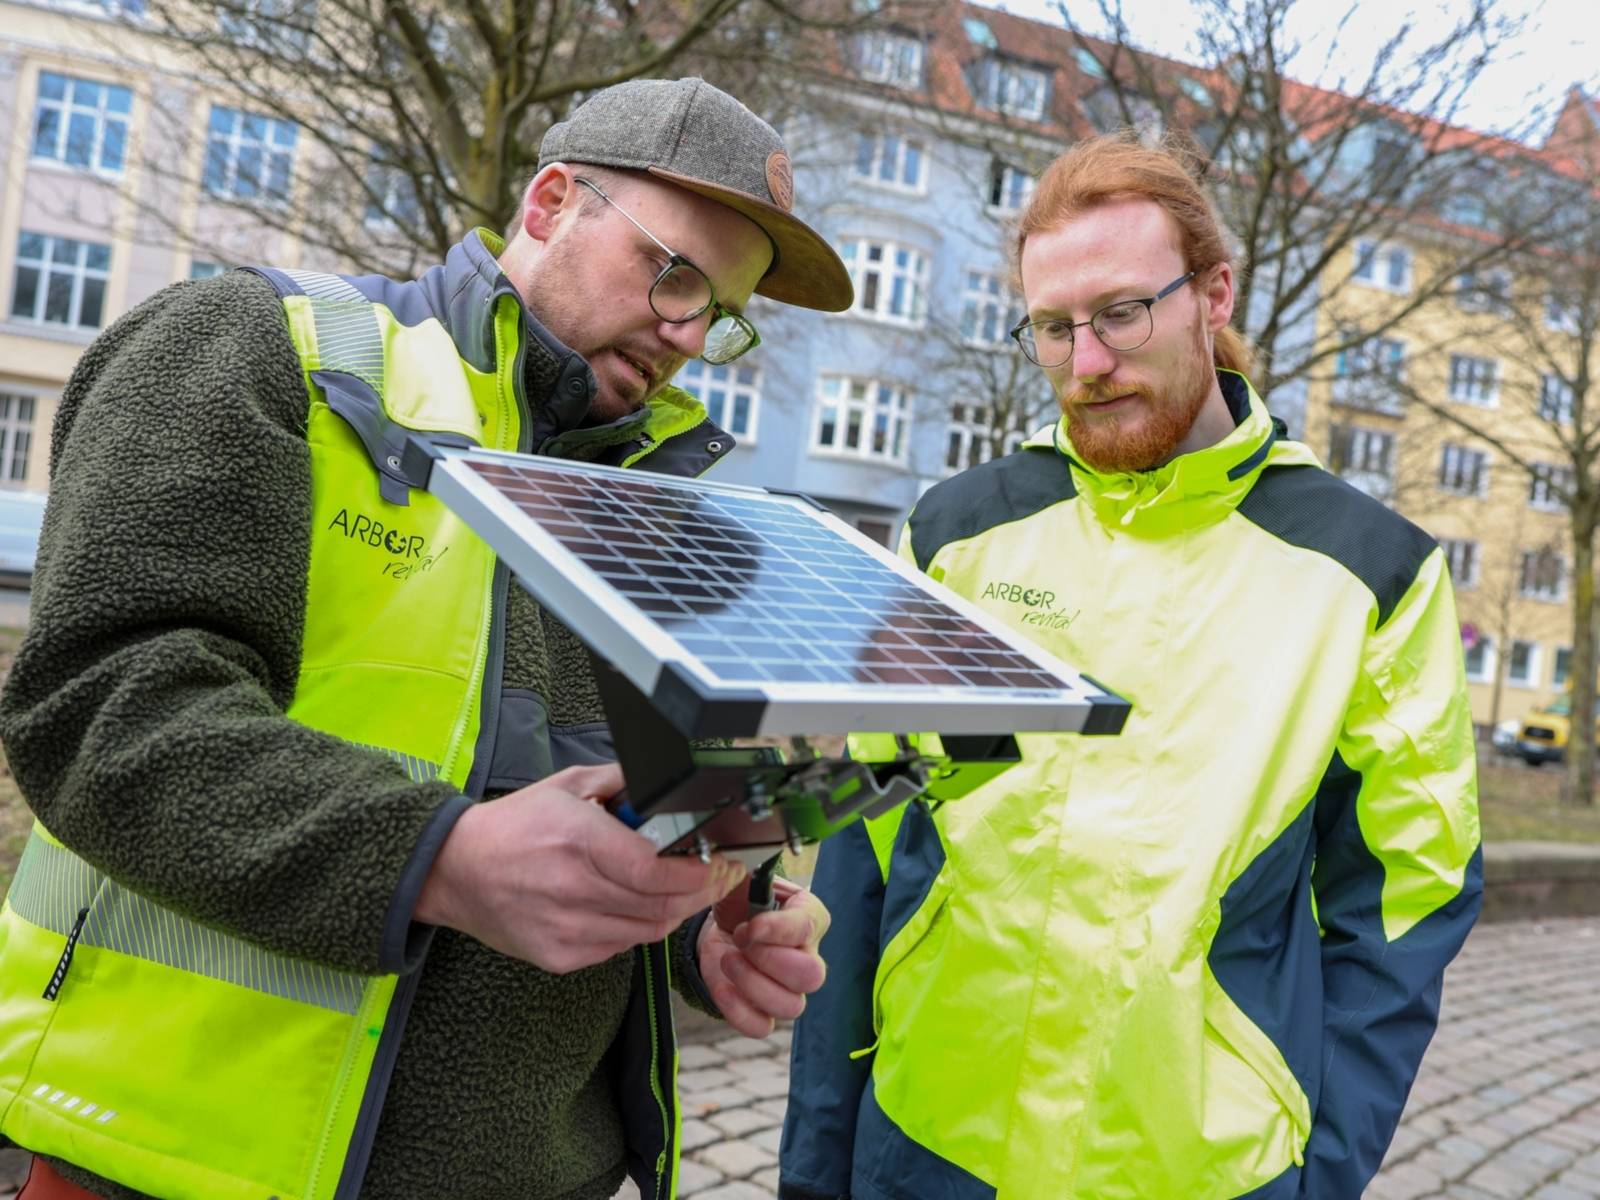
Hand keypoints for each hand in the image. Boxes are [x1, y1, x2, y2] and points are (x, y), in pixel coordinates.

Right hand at [415, 763, 747, 973]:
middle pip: (660, 905)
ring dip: (671, 911)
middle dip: (697, 891)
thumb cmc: (515, 825)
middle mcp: (572, 890)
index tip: (716, 862)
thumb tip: (669, 780)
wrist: (455, 870)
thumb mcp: (568, 785)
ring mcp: (565, 929)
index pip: (654, 872)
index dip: (696, 873)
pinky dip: (636, 928)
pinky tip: (631, 906)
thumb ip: (622, 781)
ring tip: (677, 889)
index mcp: (578, 841)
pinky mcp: (559, 956)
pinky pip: (620, 947)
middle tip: (714, 875)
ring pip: (646, 931)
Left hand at [699, 876, 829, 1037]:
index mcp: (811, 919)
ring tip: (728, 958)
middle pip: (812, 976)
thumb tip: (753, 911)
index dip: (776, 930)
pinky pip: (761, 1027)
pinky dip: (738, 1010)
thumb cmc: (742, 900)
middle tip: (740, 941)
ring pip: (791, 1007)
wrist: (723, 924)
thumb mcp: (747, 882)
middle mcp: (809, 958)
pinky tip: (723, 985)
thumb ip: (754, 887)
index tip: (748, 925)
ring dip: (751, 983)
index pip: (807, 929)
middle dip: (769, 959)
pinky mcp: (764, 1012)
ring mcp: (790, 991)